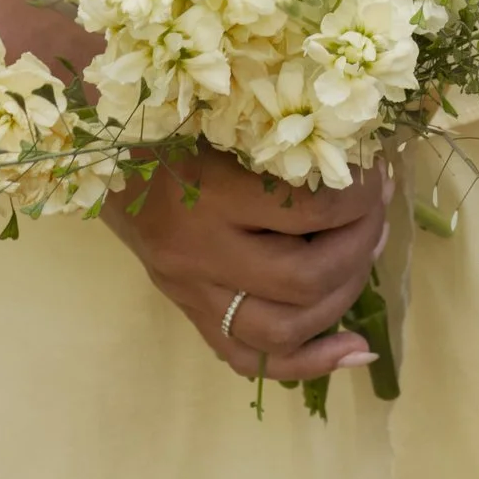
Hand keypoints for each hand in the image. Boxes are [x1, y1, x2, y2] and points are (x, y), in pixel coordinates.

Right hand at [104, 145, 388, 384]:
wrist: (100, 154)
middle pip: (303, 280)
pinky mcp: (191, 313)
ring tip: (366, 255)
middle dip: (360, 248)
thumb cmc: (173, 120)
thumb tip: (362, 158)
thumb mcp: (224, 117)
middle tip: (378, 213)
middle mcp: (200, 251)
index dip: (359, 198)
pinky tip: (356, 348)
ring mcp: (193, 291)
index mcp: (211, 191)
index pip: (309, 211)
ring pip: (284, 329)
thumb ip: (282, 143)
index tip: (377, 173)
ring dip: (344, 297)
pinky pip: (251, 360)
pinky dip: (311, 361)